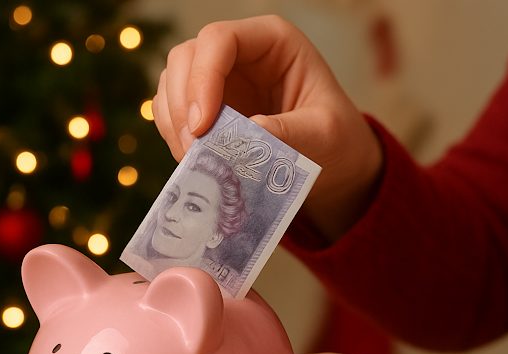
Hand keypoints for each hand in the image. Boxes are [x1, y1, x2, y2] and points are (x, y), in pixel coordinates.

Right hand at [152, 16, 383, 241]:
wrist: (331, 161)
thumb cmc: (336, 137)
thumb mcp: (325, 134)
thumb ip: (290, 132)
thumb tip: (247, 134)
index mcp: (271, 41)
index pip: (220, 39)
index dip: (202, 77)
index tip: (204, 126)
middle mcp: (239, 53)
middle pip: (185, 58)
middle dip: (183, 104)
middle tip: (194, 148)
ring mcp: (217, 79)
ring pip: (171, 83)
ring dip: (174, 122)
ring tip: (193, 159)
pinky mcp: (205, 107)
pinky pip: (172, 111)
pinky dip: (173, 135)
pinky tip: (192, 159)